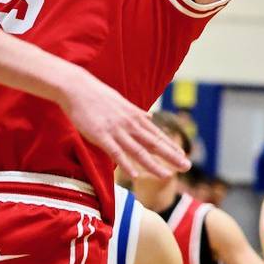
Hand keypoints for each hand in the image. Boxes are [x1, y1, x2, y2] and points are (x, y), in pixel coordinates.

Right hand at [60, 72, 188, 177]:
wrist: (77, 87)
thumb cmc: (97, 94)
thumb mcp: (122, 102)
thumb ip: (136, 112)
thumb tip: (149, 116)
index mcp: (135, 116)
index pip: (157, 134)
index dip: (171, 146)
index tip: (183, 156)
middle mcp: (130, 124)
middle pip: (154, 143)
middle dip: (171, 156)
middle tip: (186, 166)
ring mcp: (116, 130)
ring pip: (138, 151)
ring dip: (153, 164)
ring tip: (167, 175)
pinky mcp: (101, 135)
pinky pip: (116, 152)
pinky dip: (126, 164)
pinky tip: (135, 175)